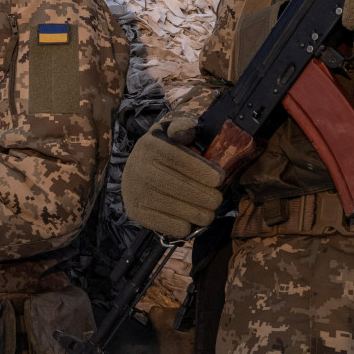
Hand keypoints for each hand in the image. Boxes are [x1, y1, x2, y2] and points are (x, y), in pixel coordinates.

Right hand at [120, 118, 222, 237]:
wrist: (133, 171)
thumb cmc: (162, 152)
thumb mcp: (169, 133)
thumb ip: (182, 127)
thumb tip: (188, 131)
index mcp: (150, 146)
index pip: (181, 161)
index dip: (203, 171)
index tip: (219, 179)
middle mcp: (139, 168)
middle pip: (182, 188)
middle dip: (207, 197)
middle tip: (217, 200)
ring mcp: (135, 192)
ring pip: (179, 210)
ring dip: (201, 214)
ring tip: (207, 212)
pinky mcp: (135, 212)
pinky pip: (170, 226)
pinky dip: (186, 226)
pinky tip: (189, 219)